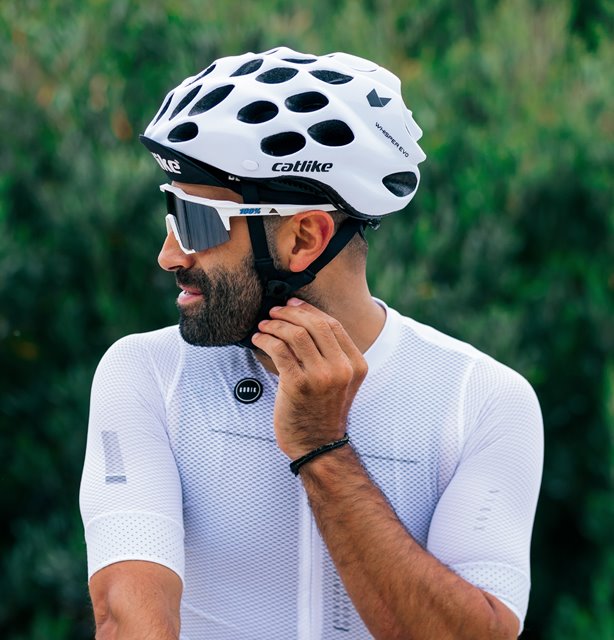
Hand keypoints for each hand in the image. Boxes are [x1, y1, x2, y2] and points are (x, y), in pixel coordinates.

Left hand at [251, 298, 367, 459]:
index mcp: (356, 364)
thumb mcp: (340, 381)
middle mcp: (342, 368)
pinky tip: (258, 339)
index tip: (292, 304)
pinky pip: (278, 350)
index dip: (309, 310)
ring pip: (295, 334)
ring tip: (263, 326)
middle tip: (273, 311)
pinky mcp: (298, 385)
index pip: (332, 324)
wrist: (317, 445)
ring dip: (275, 325)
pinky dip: (265, 339)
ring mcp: (321, 376)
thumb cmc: (322, 411)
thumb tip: (305, 321)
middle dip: (290, 312)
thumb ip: (332, 354)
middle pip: (315, 324)